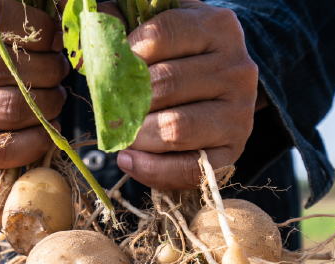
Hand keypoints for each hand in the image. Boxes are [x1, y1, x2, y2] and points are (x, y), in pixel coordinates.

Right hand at [0, 0, 69, 170]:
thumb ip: (29, 6)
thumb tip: (67, 17)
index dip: (32, 29)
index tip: (54, 37)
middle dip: (44, 71)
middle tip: (60, 70)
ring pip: (2, 109)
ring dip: (44, 106)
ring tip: (56, 97)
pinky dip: (31, 144)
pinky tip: (47, 130)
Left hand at [116, 1, 258, 188]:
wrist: (220, 98)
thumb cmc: (181, 62)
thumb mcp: (162, 33)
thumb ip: (127, 24)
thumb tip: (95, 26)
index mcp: (218, 27)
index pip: (162, 33)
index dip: (125, 54)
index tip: (108, 70)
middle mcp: (236, 69)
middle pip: (166, 85)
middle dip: (126, 102)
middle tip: (107, 111)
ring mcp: (238, 114)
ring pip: (176, 128)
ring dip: (137, 136)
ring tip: (120, 135)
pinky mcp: (231, 152)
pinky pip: (187, 168)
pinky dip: (150, 169)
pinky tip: (128, 159)